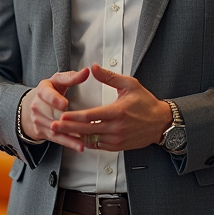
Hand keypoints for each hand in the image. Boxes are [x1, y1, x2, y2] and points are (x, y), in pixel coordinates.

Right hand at [21, 68, 90, 151]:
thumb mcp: (57, 81)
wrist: (28, 108)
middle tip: (83, 124)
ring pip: (57, 128)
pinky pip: (58, 139)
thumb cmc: (48, 92)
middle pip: (53, 114)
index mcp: (42, 90)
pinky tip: (80, 146)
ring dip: (72, 133)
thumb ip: (71, 77)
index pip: (47, 94)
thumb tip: (86, 71)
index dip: (55, 100)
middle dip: (67, 120)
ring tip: (87, 136)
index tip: (64, 105)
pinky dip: (70, 143)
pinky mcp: (42, 132)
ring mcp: (39, 121)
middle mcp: (37, 106)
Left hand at [52, 64, 172, 151]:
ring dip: (75, 137)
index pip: (91, 116)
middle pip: (87, 130)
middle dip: (68, 128)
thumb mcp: (129, 85)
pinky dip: (86, 143)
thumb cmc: (145, 102)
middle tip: (53, 126)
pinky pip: (98, 146)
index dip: (75, 117)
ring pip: (91, 140)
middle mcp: (116, 128)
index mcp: (117, 112)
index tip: (61, 115)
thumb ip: (109, 77)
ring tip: (60, 134)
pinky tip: (76, 138)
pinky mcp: (118, 146)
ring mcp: (117, 139)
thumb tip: (93, 67)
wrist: (160, 123)